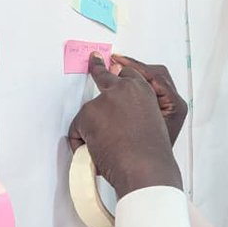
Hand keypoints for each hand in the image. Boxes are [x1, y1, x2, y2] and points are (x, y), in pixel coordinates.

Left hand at [67, 57, 182, 197]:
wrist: (145, 167)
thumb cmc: (151, 155)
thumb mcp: (151, 126)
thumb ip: (135, 114)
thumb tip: (118, 121)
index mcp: (143, 91)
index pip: (127, 75)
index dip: (119, 75)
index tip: (113, 66)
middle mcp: (124, 89)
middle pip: (104, 75)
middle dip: (97, 67)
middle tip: (94, 59)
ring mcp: (105, 99)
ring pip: (88, 112)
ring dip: (91, 129)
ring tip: (103, 149)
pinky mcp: (89, 112)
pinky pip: (76, 130)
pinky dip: (80, 142)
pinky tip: (94, 151)